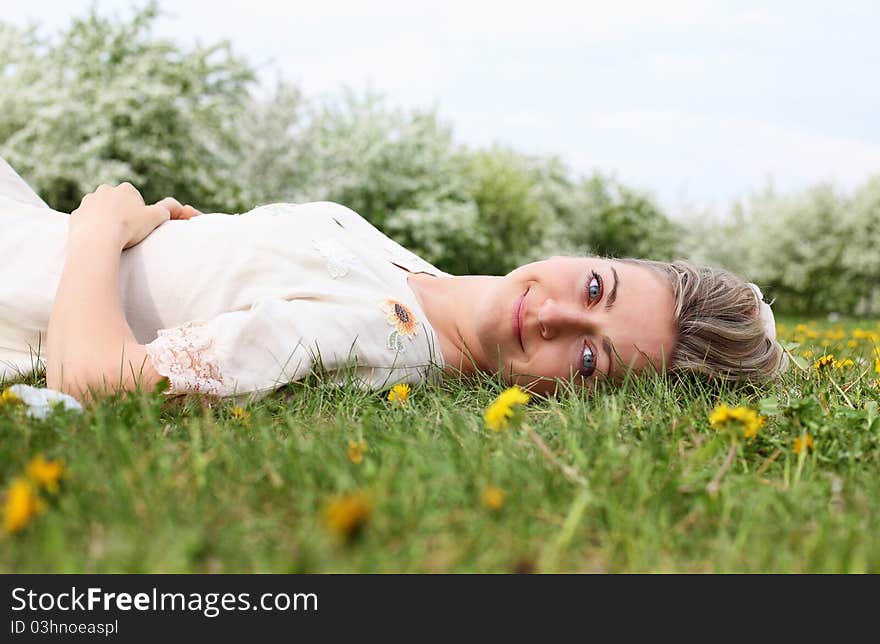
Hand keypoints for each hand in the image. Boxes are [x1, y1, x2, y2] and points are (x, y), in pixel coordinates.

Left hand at [70, 183, 201, 249]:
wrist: (98, 239)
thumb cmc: (129, 228)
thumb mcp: (156, 218)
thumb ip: (165, 211)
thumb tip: (167, 211)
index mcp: (125, 189)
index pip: (135, 198)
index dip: (139, 214)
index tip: (139, 226)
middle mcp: (105, 190)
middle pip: (117, 203)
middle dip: (121, 215)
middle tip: (127, 232)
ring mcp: (88, 202)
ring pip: (100, 212)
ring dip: (106, 221)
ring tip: (112, 238)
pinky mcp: (76, 215)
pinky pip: (87, 222)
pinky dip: (92, 229)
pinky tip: (99, 240)